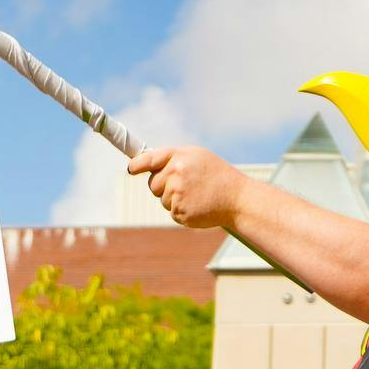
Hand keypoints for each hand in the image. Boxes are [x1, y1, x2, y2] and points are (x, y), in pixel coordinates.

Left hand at [127, 146, 246, 229]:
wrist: (237, 198)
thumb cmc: (216, 176)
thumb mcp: (197, 158)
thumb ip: (173, 160)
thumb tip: (146, 166)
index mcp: (180, 156)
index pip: (150, 159)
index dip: (137, 165)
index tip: (131, 169)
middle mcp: (176, 172)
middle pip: (153, 184)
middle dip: (163, 187)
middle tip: (186, 186)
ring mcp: (177, 193)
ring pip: (163, 200)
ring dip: (175, 200)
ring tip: (196, 195)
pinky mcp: (180, 211)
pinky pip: (172, 212)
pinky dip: (182, 212)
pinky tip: (198, 206)